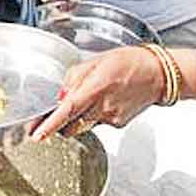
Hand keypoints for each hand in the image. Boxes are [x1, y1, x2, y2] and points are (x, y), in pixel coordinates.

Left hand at [30, 47, 165, 140]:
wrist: (159, 74)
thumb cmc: (130, 62)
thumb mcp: (96, 61)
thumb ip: (74, 78)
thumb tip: (60, 95)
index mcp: (96, 88)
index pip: (67, 110)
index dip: (50, 125)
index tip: (36, 135)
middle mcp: (103, 107)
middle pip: (70, 125)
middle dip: (59, 123)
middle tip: (53, 116)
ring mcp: (111, 118)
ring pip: (83, 126)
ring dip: (77, 118)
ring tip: (89, 98)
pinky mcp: (118, 125)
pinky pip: (98, 124)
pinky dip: (94, 115)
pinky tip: (105, 101)